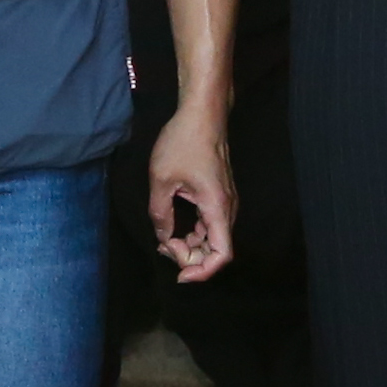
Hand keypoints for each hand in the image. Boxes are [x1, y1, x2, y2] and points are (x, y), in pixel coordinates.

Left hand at [145, 99, 236, 284]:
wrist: (202, 114)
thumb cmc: (184, 141)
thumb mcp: (161, 179)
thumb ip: (160, 214)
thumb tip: (163, 238)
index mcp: (217, 207)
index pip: (223, 255)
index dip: (202, 271)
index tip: (178, 273)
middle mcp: (227, 208)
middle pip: (217, 250)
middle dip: (190, 257)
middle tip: (163, 246)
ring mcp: (225, 202)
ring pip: (213, 238)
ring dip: (191, 245)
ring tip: (164, 237)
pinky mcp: (219, 196)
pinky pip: (210, 225)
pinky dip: (194, 233)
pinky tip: (173, 227)